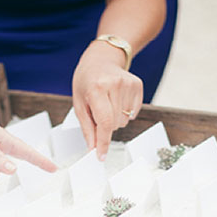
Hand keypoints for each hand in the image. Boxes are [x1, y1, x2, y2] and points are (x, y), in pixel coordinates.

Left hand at [72, 40, 142, 160]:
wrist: (100, 60)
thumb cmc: (86, 82)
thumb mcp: (79, 103)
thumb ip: (87, 127)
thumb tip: (94, 148)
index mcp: (96, 88)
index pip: (104, 122)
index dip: (103, 141)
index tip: (101, 156)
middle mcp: (114, 85)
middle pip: (115, 124)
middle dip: (105, 126)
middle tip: (98, 111)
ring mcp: (128, 84)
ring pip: (124, 120)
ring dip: (115, 118)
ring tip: (107, 103)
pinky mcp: (138, 85)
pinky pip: (133, 113)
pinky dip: (124, 112)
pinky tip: (117, 99)